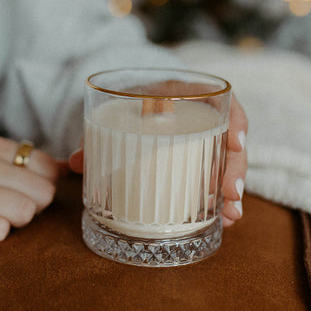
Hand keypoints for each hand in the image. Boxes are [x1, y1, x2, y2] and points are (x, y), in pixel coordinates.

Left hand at [69, 92, 247, 227]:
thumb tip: (74, 162)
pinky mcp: (202, 158)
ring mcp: (206, 137)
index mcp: (186, 92)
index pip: (222, 99)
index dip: (235, 120)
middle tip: (230, 195)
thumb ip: (96, 136)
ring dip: (231, 190)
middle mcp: (203, 114)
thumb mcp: (114, 111)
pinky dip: (220, 198)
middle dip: (235, 168)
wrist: (130, 98)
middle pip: (231, 138)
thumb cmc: (126, 101)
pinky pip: (217, 176)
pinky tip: (222, 218)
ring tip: (229, 217)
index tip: (236, 143)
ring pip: (229, 162)